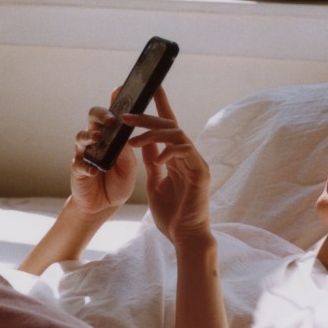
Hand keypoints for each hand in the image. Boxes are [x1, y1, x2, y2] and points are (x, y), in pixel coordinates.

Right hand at [70, 90, 139, 216]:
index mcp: (111, 136)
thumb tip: (125, 135)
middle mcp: (96, 140)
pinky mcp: (77, 168)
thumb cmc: (118, 182)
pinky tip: (92, 170)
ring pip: (81, 137)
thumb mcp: (129, 167)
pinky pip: (78, 164)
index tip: (119, 89)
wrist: (104, 206)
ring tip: (97, 139)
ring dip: (89, 136)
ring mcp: (85, 153)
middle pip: (92, 118)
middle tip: (110, 120)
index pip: (112, 114)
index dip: (113, 101)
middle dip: (100, 115)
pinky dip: (85, 166)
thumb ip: (127, 152)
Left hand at [124, 87, 211, 246]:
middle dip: (148, 117)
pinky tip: (157, 158)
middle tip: (126, 115)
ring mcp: (196, 163)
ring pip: (176, 134)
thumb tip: (142, 144)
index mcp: (178, 158)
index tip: (152, 88)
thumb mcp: (156, 183)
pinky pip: (185, 151)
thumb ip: (153, 163)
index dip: (161, 105)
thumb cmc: (172, 216)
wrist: (185, 238)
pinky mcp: (201, 172)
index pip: (168, 127)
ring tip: (132, 140)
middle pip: (170, 126)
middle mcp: (189, 157)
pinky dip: (169, 151)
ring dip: (152, 134)